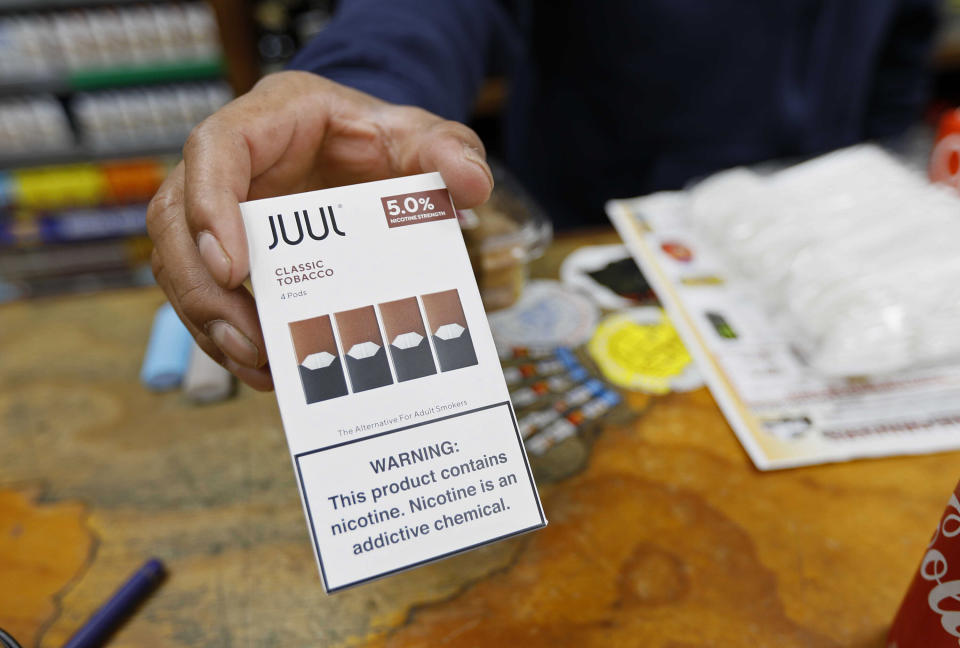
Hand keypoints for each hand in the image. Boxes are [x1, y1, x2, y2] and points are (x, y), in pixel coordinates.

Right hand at [147, 71, 493, 390]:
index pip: (215, 149)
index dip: (210, 205)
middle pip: (175, 217)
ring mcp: (223, 209)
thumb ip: (449, 151)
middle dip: (200, 286)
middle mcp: (232, 164)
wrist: (370, 159)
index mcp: (270, 120)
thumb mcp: (423, 137)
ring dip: (209, 320)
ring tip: (258, 366)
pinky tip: (264, 369)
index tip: (231, 267)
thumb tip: (471, 184)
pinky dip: (226, 333)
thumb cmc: (384, 140)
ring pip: (180, 262)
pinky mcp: (230, 249)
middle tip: (247, 341)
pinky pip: (207, 292)